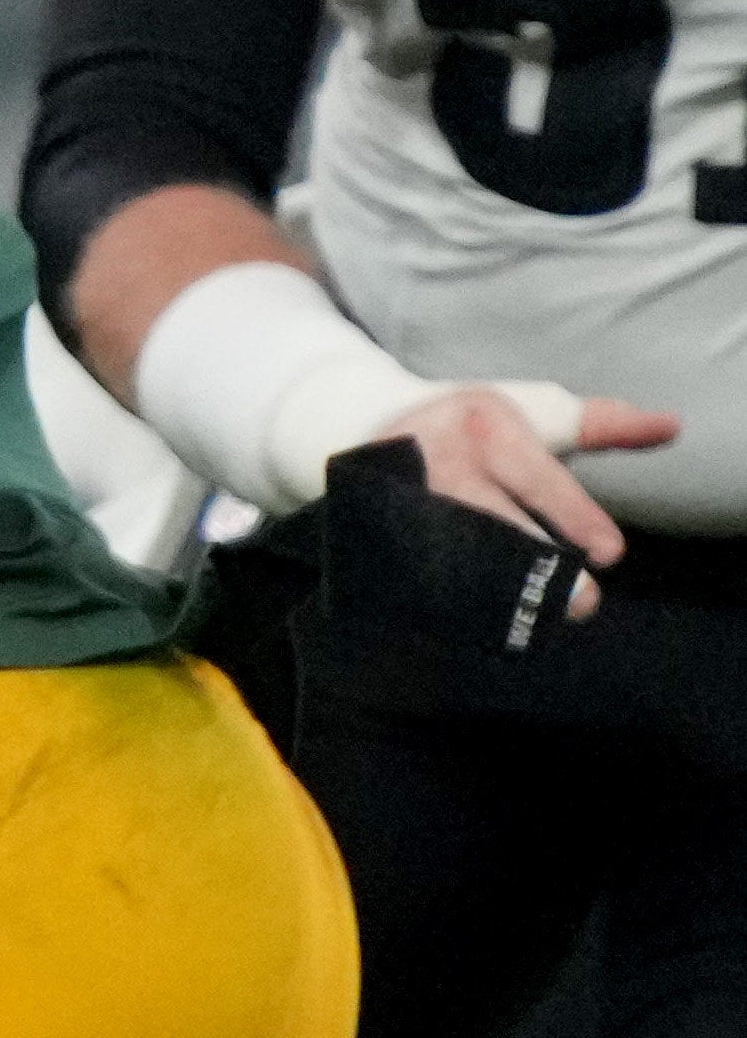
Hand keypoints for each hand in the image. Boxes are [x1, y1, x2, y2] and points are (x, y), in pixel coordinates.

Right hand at [358, 382, 674, 608]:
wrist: (364, 427)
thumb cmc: (473, 426)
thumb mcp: (533, 413)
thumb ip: (602, 425)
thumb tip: (672, 427)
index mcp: (485, 427)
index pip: (536, 478)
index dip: (575, 516)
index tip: (610, 554)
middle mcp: (440, 463)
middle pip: (488, 520)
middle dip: (534, 567)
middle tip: (580, 606)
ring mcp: (400, 502)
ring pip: (449, 555)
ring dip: (495, 594)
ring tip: (536, 624)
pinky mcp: (374, 531)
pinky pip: (412, 574)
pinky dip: (448, 602)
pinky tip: (480, 624)